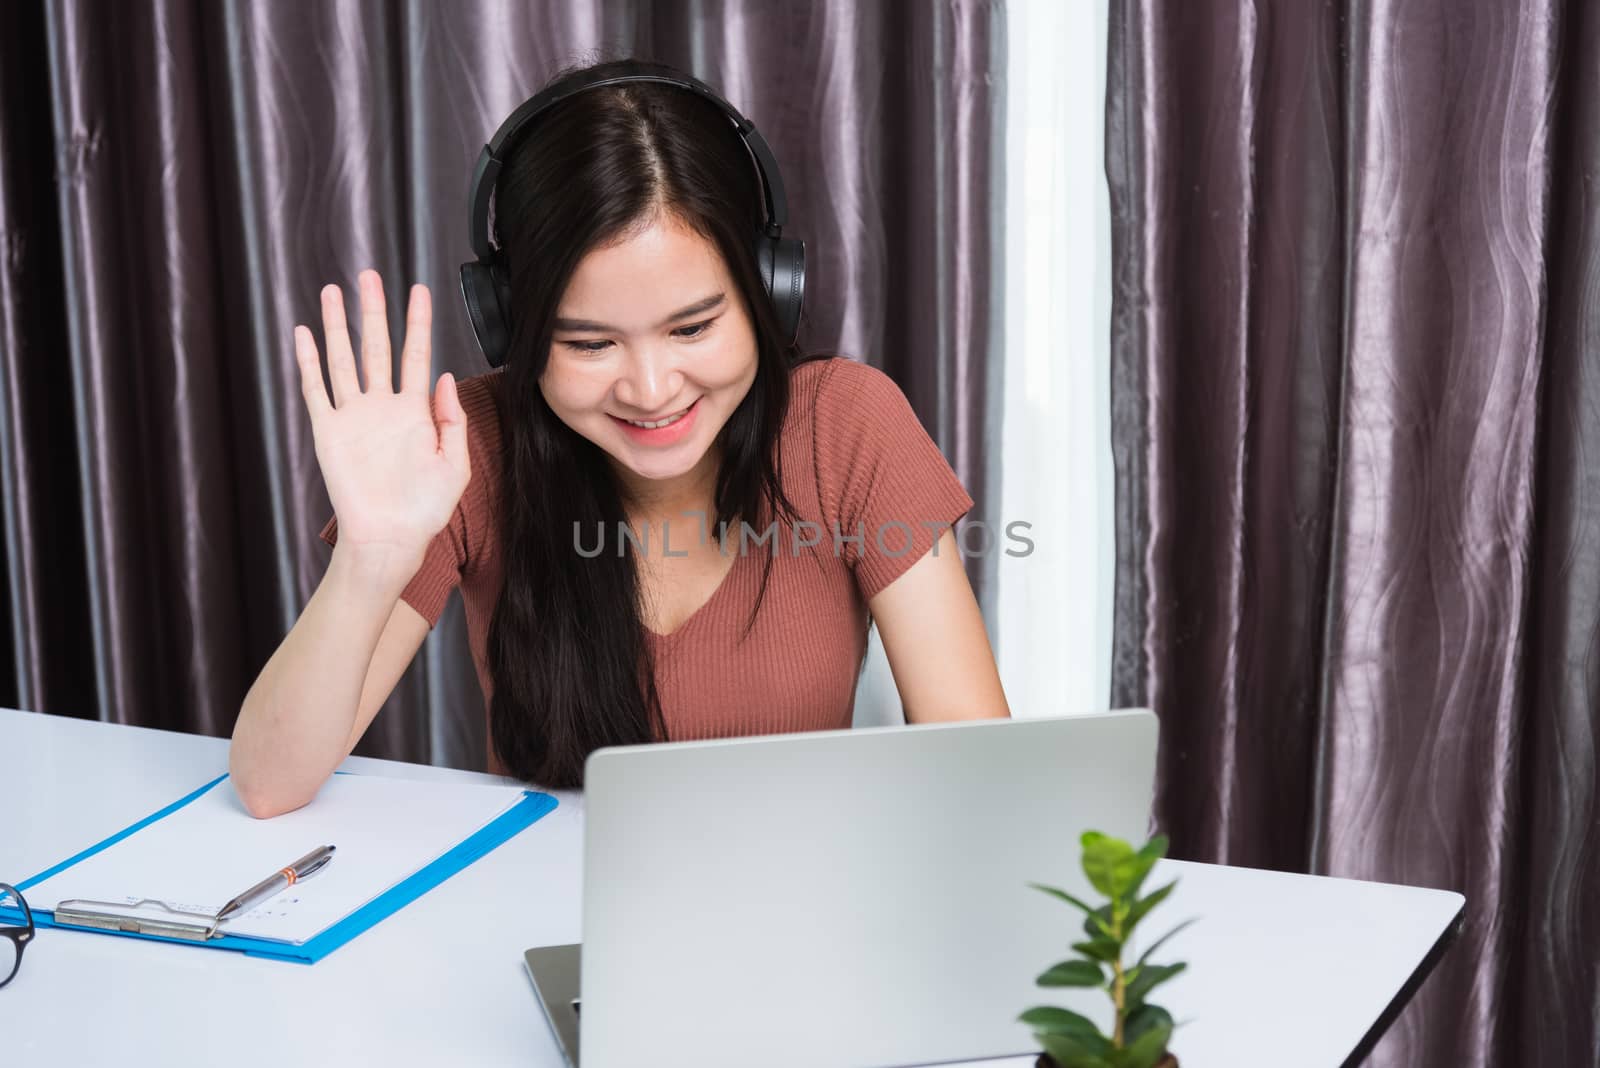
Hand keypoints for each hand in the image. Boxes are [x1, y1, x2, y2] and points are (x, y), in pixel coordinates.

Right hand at [295, 269, 469, 565]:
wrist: (390, 539)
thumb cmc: (426, 510)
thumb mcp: (454, 464)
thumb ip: (452, 420)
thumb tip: (446, 376)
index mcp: (415, 412)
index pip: (417, 355)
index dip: (418, 322)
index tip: (418, 290)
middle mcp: (382, 407)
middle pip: (376, 347)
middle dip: (374, 311)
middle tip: (370, 275)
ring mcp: (354, 417)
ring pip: (343, 360)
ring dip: (338, 326)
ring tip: (333, 291)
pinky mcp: (329, 433)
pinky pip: (315, 390)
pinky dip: (308, 362)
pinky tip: (304, 335)